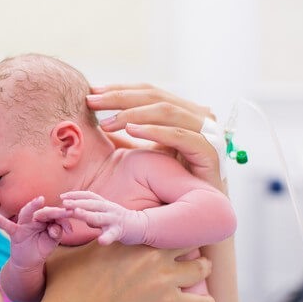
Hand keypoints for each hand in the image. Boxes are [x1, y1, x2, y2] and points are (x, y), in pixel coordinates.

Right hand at [0, 196, 71, 270]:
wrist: (29, 262)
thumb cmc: (42, 247)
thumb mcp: (52, 241)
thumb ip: (56, 233)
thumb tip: (54, 228)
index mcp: (46, 219)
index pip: (56, 215)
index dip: (64, 219)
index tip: (71, 227)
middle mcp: (35, 219)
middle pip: (44, 212)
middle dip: (54, 212)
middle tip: (65, 211)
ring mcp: (24, 224)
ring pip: (27, 213)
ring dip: (32, 206)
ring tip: (39, 200)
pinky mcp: (15, 233)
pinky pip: (8, 226)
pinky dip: (2, 222)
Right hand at [35, 241, 213, 301]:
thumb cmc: (65, 289)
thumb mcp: (65, 255)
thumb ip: (70, 241)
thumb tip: (55, 227)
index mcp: (129, 238)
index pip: (160, 225)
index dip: (166, 231)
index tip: (167, 237)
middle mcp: (150, 253)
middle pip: (187, 241)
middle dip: (188, 247)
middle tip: (185, 255)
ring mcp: (163, 278)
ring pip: (202, 267)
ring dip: (201, 271)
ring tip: (197, 275)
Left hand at [60, 191, 144, 245]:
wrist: (140, 226)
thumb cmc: (117, 220)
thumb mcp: (103, 212)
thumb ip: (90, 211)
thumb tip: (74, 210)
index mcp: (104, 204)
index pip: (88, 196)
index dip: (75, 194)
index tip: (62, 196)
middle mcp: (108, 209)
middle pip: (92, 204)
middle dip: (77, 202)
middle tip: (64, 203)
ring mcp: (114, 219)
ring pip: (99, 217)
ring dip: (87, 215)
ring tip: (76, 213)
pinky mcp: (120, 231)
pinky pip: (112, 235)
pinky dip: (106, 238)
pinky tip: (101, 241)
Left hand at [87, 84, 222, 190]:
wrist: (201, 212)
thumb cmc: (172, 185)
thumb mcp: (145, 155)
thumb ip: (128, 139)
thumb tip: (97, 125)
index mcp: (182, 113)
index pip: (149, 92)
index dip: (120, 89)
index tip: (92, 92)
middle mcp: (197, 117)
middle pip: (155, 96)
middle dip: (120, 97)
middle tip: (91, 101)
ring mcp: (207, 132)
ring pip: (167, 111)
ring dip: (133, 114)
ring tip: (106, 123)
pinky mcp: (211, 151)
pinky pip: (181, 136)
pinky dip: (155, 131)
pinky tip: (132, 131)